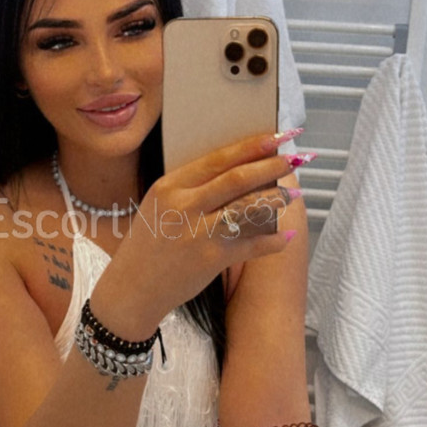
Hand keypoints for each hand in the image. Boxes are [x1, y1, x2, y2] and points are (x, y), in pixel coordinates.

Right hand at [92, 131, 299, 337]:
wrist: (132, 288)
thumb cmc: (148, 244)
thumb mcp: (159, 206)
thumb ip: (191, 188)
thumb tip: (237, 171)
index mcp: (170, 186)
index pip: (217, 159)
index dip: (250, 147)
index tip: (275, 138)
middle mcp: (184, 206)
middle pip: (237, 179)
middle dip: (271, 167)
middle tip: (294, 159)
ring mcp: (198, 233)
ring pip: (248, 208)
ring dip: (276, 199)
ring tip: (295, 193)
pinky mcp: (211, 259)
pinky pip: (251, 245)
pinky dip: (272, 240)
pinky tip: (285, 234)